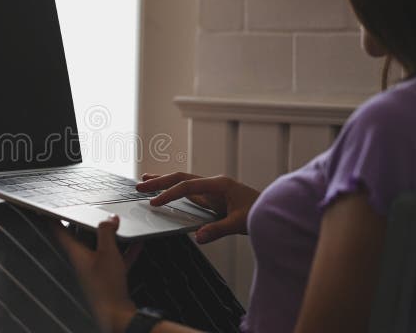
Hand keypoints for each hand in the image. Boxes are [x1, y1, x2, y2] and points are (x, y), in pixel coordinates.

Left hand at [54, 216, 142, 332]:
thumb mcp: (107, 252)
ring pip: (99, 248)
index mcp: (76, 254)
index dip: (54, 219)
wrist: (116, 315)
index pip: (60, 232)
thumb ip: (107, 232)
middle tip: (87, 211)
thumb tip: (109, 218)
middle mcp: (83, 261)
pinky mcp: (108, 278)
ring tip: (116, 224)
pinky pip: (116, 259)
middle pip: (80, 238)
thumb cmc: (106, 285)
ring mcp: (95, 270)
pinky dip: (124, 250)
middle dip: (84, 224)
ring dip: (107, 236)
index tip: (50, 210)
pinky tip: (136, 244)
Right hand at [136, 172, 260, 243]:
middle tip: (140, 185)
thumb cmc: (261, 214)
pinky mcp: (213, 198)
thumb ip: (218, 229)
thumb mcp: (239, 224)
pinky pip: (189, 191)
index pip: (187, 187)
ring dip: (165, 182)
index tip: (154, 203)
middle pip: (181, 178)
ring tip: (145, 181)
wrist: (275, 212)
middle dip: (160, 181)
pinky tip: (166, 192)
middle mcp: (214, 183)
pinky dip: (174, 190)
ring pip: (183, 182)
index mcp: (219, 185)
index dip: (169, 194)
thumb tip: (197, 237)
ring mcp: (213, 190)